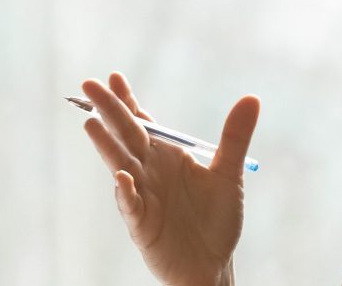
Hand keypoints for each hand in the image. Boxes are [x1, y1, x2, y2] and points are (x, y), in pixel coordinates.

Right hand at [78, 72, 259, 285]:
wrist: (213, 265)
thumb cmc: (217, 220)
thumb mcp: (229, 174)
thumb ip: (234, 137)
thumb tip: (251, 98)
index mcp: (166, 156)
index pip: (142, 122)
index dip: (127, 100)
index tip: (114, 76)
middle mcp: (149, 172)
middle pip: (126, 137)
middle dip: (109, 111)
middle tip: (90, 86)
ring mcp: (143, 197)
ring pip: (121, 166)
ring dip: (106, 147)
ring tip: (91, 125)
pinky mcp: (142, 225)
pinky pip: (131, 206)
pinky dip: (126, 193)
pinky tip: (123, 179)